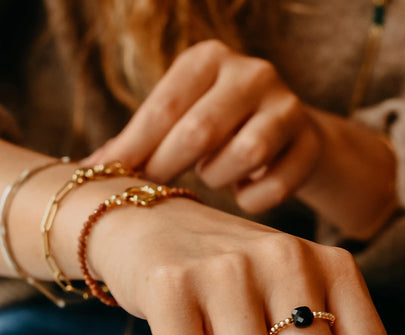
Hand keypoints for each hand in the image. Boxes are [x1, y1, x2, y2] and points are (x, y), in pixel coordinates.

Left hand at [86, 40, 320, 213]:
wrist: (288, 136)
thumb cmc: (221, 129)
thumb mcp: (180, 121)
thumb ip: (141, 141)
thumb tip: (87, 171)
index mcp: (210, 59)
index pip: (165, 107)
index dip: (140, 150)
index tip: (119, 180)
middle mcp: (253, 73)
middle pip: (201, 130)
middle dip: (174, 166)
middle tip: (162, 188)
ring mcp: (288, 106)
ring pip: (244, 155)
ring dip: (220, 176)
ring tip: (216, 174)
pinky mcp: (311, 145)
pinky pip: (273, 188)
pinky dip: (252, 200)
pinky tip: (247, 190)